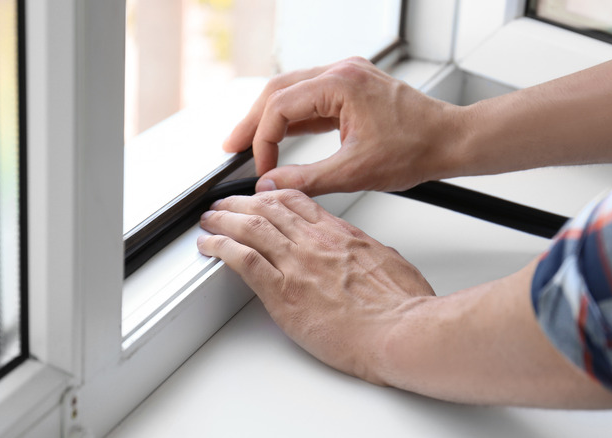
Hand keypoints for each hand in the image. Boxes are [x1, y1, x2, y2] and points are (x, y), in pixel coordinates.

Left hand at [197, 189, 434, 382]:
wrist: (401, 331)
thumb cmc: (402, 306)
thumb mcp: (390, 262)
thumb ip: (368, 253)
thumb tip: (365, 253)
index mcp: (341, 234)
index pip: (298, 202)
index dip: (273, 196)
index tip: (262, 197)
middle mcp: (315, 242)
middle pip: (268, 209)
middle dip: (241, 203)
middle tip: (226, 205)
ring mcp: (297, 264)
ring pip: (250, 227)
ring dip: (224, 220)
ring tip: (209, 220)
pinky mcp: (283, 291)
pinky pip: (243, 260)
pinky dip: (221, 247)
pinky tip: (209, 245)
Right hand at [223, 57, 465, 196]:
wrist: (451, 141)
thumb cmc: (418, 149)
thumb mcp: (356, 172)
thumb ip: (307, 179)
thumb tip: (271, 185)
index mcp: (341, 84)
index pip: (280, 107)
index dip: (262, 140)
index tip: (260, 169)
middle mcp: (342, 72)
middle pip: (279, 91)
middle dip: (254, 121)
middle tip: (231, 146)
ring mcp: (348, 77)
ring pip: (294, 92)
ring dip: (271, 119)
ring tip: (249, 143)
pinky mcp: (354, 88)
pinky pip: (313, 99)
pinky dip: (295, 119)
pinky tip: (282, 137)